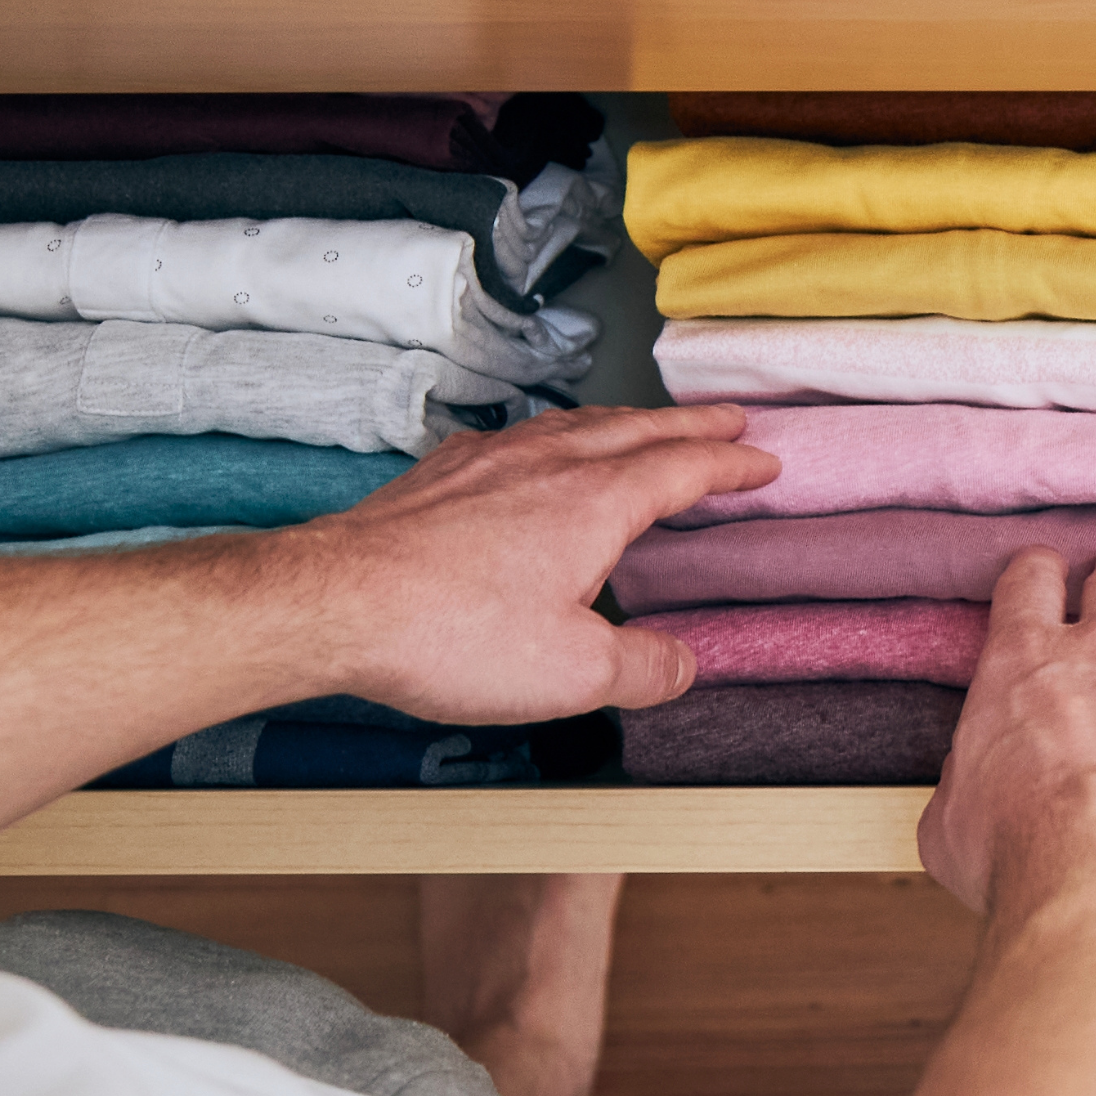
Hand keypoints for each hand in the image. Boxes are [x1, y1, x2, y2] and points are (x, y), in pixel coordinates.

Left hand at [279, 402, 770, 726]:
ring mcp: (491, 461)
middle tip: (726, 422)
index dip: (731, 465)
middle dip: (690, 426)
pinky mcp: (440, 475)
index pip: (684, 469)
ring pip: (578, 424)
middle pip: (638, 429)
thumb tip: (682, 665)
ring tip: (642, 427)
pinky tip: (537, 451)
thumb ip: (642, 669)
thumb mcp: (572, 673)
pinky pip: (520, 437)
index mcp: (598, 501)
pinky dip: (557, 435)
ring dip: (626, 422)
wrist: (333, 603)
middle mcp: (551, 463)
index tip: (762, 461)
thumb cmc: (450, 632)